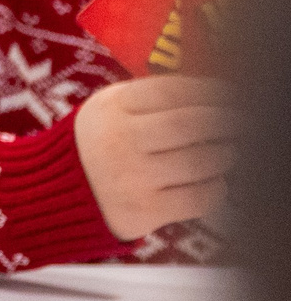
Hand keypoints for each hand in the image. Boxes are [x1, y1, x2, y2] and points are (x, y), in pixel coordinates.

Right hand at [74, 76, 230, 240]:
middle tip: (242, 121)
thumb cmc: (100, 144)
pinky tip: (213, 180)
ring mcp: (133, 176)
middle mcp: (120, 139)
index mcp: (111, 106)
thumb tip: (215, 90)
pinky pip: (201, 197)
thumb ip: (154, 97)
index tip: (231, 94)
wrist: (58, 193)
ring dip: (225, 154)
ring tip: (227, 150)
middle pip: (192, 124)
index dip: (211, 91)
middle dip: (227, 121)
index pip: (172, 90)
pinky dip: (217, 187)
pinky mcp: (146, 210)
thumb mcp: (110, 109)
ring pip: (202, 161)